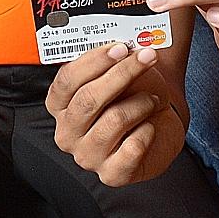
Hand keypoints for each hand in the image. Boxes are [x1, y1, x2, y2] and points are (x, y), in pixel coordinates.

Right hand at [47, 43, 184, 185]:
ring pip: (114, 120)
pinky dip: (148, 131)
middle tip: (146, 58)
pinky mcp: (111, 174)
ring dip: (140, 103)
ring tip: (152, 98)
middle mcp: (67, 132)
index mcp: (60, 105)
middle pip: (88, 99)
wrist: (159, 124)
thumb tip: (124, 43)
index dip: (95, 61)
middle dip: (122, 74)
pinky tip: (150, 126)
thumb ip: (112, 59)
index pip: (67, 80)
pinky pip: (132, 147)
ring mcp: (87, 156)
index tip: (121, 48)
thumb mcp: (119, 72)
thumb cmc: (133, 95)